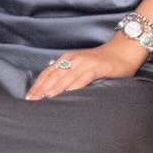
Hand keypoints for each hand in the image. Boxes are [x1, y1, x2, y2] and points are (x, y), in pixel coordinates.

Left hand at [26, 35, 145, 99]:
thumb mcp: (82, 65)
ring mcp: (85, 63)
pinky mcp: (97, 67)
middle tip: (32, 101)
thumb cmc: (102, 62)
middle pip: (54, 75)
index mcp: (68, 59)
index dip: (38, 84)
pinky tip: (68, 93)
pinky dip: (75, 85)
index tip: (28, 97)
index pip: (48, 72)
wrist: (123, 51)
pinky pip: (84, 77)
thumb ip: (69, 73)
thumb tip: (53, 86)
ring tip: (45, 98)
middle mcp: (74, 59)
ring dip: (55, 88)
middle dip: (42, 88)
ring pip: (66, 76)